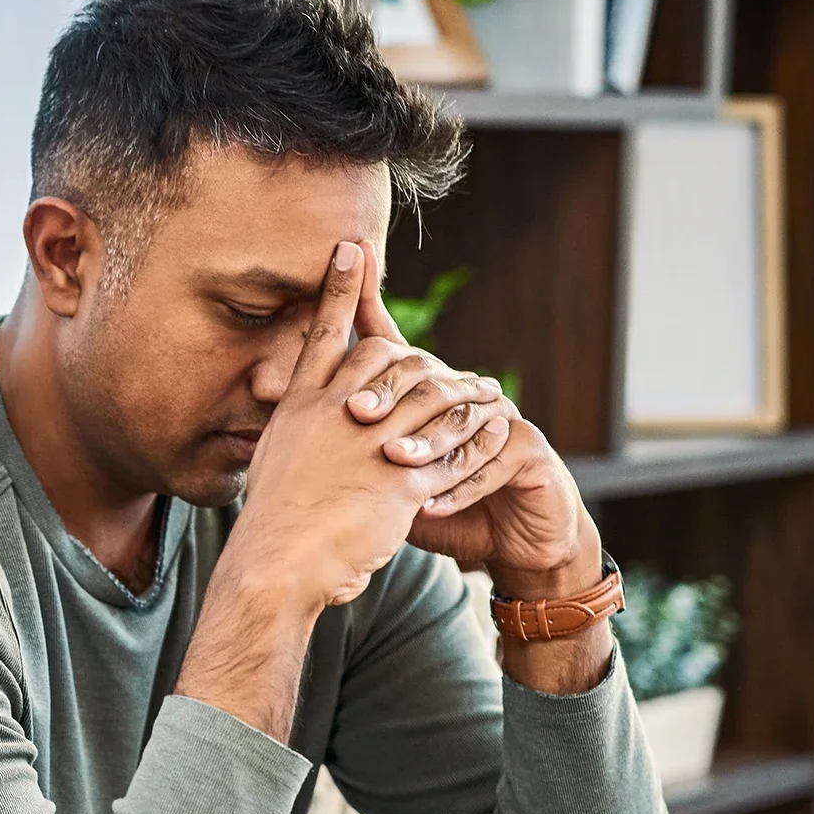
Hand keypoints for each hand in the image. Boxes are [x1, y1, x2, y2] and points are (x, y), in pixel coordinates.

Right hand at [228, 241, 514, 606]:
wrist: (277, 564)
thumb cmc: (271, 524)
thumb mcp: (273, 460)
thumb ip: (293, 431)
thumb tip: (291, 416)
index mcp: (301, 406)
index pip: (324, 333)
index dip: (340, 289)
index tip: (353, 248)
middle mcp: (335, 412)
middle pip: (387, 358)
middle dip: (421, 352)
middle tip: (453, 362)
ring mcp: (369, 441)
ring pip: (429, 399)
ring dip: (464, 390)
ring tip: (488, 390)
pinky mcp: (400, 479)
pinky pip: (449, 450)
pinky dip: (476, 438)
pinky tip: (498, 429)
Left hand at [338, 239, 601, 599]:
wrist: (506, 544)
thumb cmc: (435, 508)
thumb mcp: (383, 481)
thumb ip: (349, 451)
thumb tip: (283, 427)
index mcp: (423, 393)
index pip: (389, 344)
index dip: (363, 303)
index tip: (344, 269)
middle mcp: (462, 393)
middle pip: (425, 375)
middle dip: (390, 392)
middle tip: (357, 412)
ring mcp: (500, 416)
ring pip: (459, 418)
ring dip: (424, 442)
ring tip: (392, 461)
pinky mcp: (530, 450)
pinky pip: (494, 459)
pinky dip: (460, 484)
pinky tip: (430, 504)